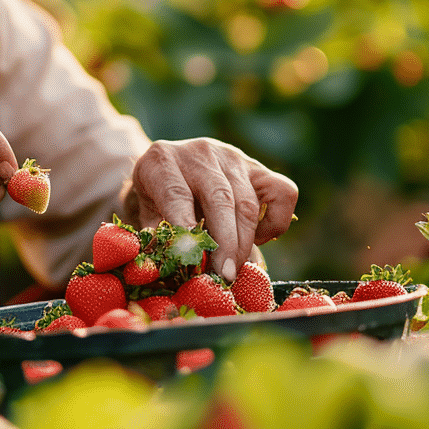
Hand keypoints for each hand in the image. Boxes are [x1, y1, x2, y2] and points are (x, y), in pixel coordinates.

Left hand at [121, 138, 297, 281]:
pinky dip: (275, 222)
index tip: (190, 255)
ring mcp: (232, 157)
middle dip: (225, 243)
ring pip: (249, 201)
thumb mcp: (145, 214)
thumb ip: (155, 237)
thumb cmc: (156, 199)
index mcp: (161, 161)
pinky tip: (256, 237)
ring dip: (245, 243)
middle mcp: (199, 152)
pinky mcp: (258, 167)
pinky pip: (283, 192)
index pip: (175, 193)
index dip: (184, 225)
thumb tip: (172, 262)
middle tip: (223, 276)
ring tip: (233, 269)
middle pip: (219, 198)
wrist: (172, 171)